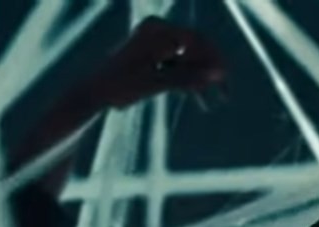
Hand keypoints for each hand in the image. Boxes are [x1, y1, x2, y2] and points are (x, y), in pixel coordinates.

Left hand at [83, 17, 225, 109]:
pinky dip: (185, 79)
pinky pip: (177, 63)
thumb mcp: (157, 83)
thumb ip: (188, 77)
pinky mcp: (153, 54)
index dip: (215, 59)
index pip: (196, 39)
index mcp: (157, 30)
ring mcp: (155, 41)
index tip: (226, 79)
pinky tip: (196, 98)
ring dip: (198, 79)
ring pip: (187, 58)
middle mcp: (157, 30)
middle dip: (209, 71)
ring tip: (208, 104)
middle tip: (223, 94)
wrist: (93, 92)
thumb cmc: (120, 86)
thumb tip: (218, 74)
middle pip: (194, 48)